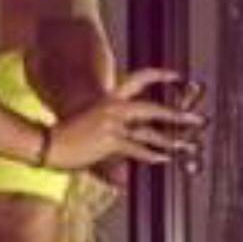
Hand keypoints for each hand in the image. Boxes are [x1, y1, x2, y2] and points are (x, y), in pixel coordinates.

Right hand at [47, 68, 203, 170]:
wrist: (46, 143)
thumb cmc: (63, 139)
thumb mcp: (90, 132)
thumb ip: (112, 144)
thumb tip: (127, 166)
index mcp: (108, 99)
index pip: (139, 79)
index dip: (160, 75)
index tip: (178, 76)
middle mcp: (113, 108)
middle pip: (153, 108)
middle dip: (177, 114)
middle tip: (196, 119)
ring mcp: (112, 124)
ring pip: (149, 131)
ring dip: (171, 139)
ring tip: (188, 144)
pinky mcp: (110, 141)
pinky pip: (136, 148)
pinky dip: (151, 155)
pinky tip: (163, 158)